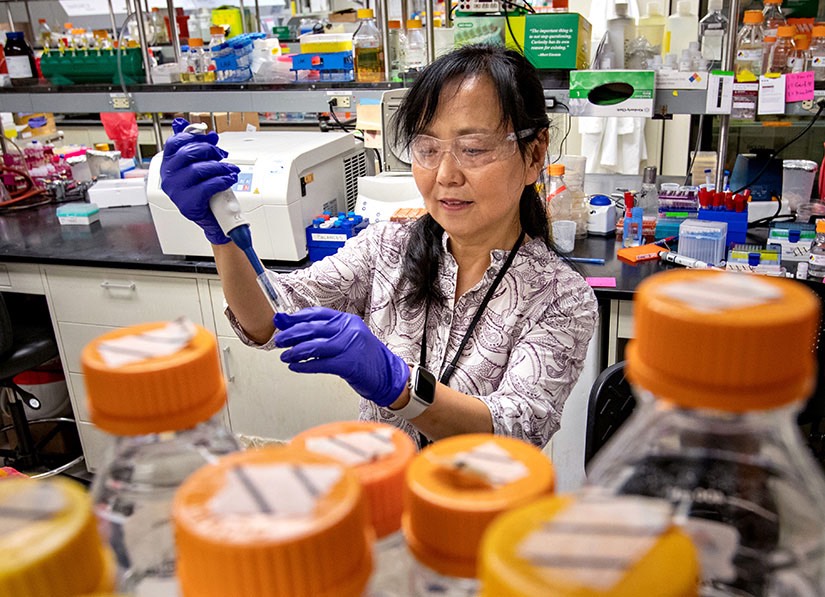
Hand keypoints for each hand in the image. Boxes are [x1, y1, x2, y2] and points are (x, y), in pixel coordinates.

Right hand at [159, 118, 239, 244]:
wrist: (214, 219)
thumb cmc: (208, 193)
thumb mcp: (203, 167)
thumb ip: (202, 149)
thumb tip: (208, 132)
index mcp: (168, 165)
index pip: (175, 143)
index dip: (194, 136)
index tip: (210, 137)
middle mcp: (168, 178)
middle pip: (188, 154)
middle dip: (210, 151)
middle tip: (222, 155)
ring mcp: (176, 191)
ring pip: (198, 170)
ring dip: (220, 167)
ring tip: (230, 170)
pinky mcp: (187, 204)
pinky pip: (207, 186)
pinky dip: (222, 181)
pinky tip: (229, 179)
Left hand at [274, 307, 410, 407]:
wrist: (387, 374)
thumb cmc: (365, 357)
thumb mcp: (347, 338)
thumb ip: (323, 333)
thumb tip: (295, 329)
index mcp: (347, 320)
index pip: (316, 314)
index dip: (296, 317)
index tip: (281, 321)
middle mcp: (348, 330)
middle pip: (312, 329)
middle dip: (291, 334)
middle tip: (279, 341)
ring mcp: (349, 346)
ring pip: (313, 347)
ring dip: (294, 352)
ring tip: (285, 356)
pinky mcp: (348, 364)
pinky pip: (320, 364)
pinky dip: (304, 366)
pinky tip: (295, 367)